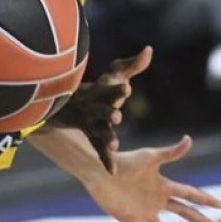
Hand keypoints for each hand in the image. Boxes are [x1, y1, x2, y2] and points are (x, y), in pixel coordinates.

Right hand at [49, 47, 152, 170]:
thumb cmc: (101, 86)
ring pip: (98, 131)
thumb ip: (132, 64)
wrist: (71, 104)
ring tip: (116, 144)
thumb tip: (149, 50)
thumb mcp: (115, 72)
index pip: (109, 88)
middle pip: (100, 110)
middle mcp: (95, 108)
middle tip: (118, 114)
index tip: (127, 87)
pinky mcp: (94, 138)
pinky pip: (99, 150)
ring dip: (106, 137)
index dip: (118, 89)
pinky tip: (114, 171)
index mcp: (102, 91)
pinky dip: (106, 160)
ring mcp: (92, 124)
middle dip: (108, 111)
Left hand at [84, 136, 220, 221]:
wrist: (101, 170)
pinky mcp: (130, 220)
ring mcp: (145, 212)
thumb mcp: (151, 157)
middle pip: (183, 212)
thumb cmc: (125, 161)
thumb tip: (189, 139)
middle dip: (200, 220)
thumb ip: (171, 152)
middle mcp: (157, 200)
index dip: (205, 198)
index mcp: (164, 185)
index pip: (189, 193)